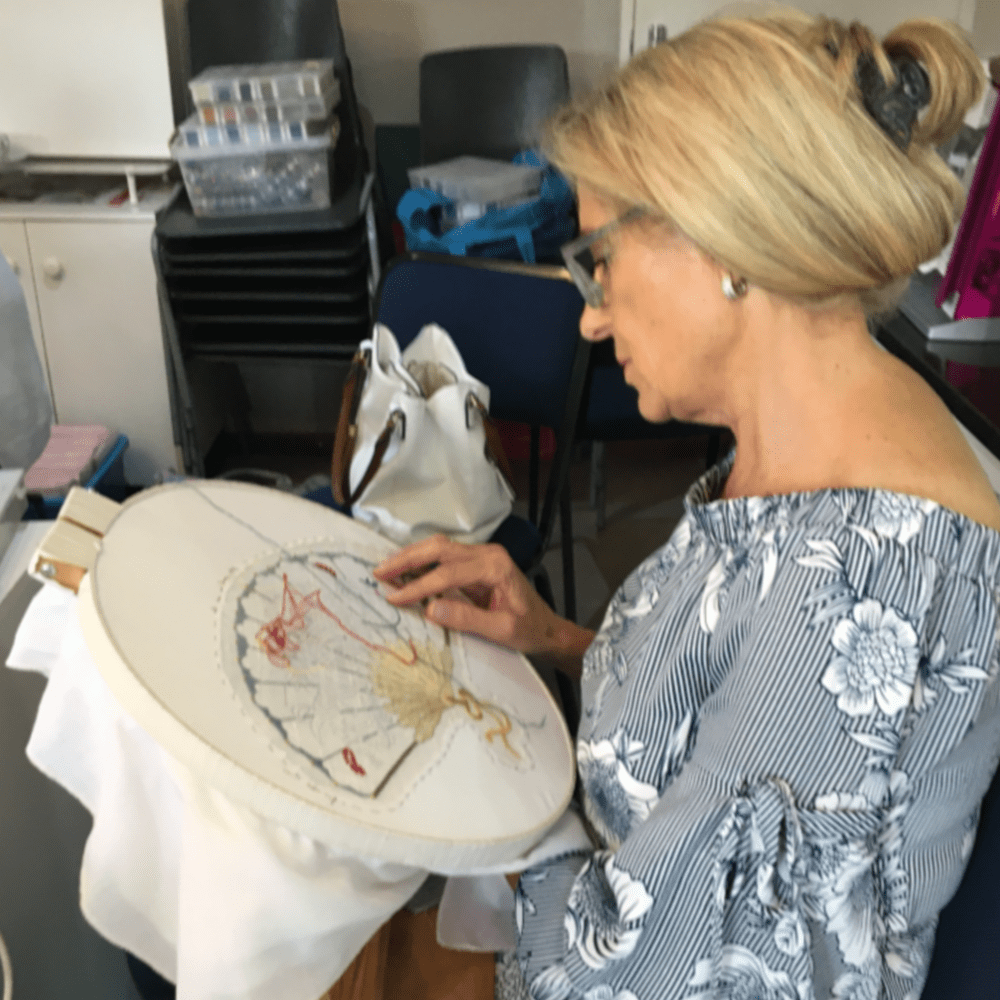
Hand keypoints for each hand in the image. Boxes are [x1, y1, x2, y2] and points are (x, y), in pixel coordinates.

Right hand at [373, 535, 593, 676]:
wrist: (548, 628)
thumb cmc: (530, 629)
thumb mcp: (502, 630)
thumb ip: (466, 618)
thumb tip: (429, 608)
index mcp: (495, 566)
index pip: (448, 573)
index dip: (419, 586)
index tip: (394, 598)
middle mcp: (487, 554)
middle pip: (440, 548)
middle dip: (407, 559)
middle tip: (379, 572)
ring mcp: (482, 556)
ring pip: (440, 548)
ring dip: (411, 557)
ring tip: (385, 569)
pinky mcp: (476, 564)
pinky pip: (445, 558)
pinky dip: (422, 563)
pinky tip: (405, 571)